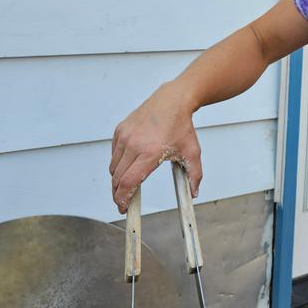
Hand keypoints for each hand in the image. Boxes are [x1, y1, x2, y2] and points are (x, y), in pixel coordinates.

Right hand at [110, 81, 201, 212]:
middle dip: (117, 194)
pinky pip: (113, 154)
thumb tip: (194, 194)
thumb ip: (194, 175)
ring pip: (113, 167)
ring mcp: (125, 136)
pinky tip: (127, 166)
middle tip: (123, 202)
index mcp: (150, 152)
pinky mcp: (120, 130)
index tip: (123, 207)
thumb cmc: (182, 126)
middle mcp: (134, 144)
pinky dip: (117, 164)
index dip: (123, 198)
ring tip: (126, 186)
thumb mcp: (193, 152)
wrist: (172, 100)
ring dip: (116, 180)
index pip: (129, 181)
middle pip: (117, 178)